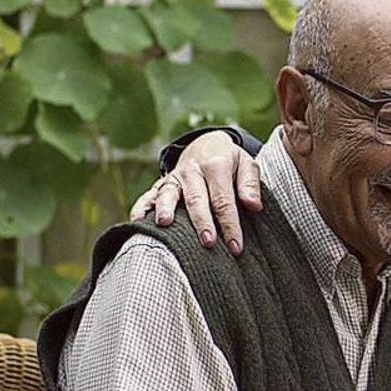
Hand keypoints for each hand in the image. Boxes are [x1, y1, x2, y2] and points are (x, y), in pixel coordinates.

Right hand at [130, 130, 261, 255]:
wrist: (206, 144)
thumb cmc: (230, 161)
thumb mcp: (246, 164)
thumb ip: (250, 184)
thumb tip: (254, 205)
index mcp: (216, 166)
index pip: (223, 200)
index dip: (230, 224)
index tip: (236, 246)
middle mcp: (192, 171)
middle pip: (197, 199)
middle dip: (202, 222)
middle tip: (208, 242)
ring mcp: (175, 177)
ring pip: (169, 194)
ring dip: (166, 209)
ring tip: (165, 224)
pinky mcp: (163, 183)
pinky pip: (150, 193)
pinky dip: (142, 205)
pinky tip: (136, 219)